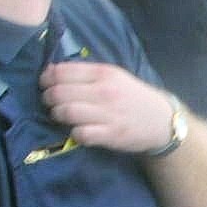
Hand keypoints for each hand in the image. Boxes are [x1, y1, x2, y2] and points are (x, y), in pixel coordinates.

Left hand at [40, 61, 177, 154]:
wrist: (161, 120)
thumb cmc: (132, 96)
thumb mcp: (114, 76)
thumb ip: (86, 74)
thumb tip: (53, 71)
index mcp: (103, 73)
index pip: (61, 71)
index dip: (46, 78)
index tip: (44, 84)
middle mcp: (104, 91)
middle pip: (59, 92)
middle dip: (48, 98)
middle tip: (50, 102)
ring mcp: (108, 114)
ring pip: (67, 112)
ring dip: (58, 115)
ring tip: (60, 116)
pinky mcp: (111, 134)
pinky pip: (81, 134)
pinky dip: (75, 133)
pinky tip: (78, 130)